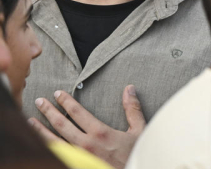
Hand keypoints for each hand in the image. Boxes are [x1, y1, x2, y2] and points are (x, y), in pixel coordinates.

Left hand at [29, 85, 144, 167]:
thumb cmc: (135, 154)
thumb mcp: (139, 130)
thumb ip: (133, 109)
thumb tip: (129, 89)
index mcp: (101, 133)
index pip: (77, 112)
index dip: (66, 101)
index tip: (58, 94)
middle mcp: (86, 144)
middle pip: (61, 124)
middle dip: (48, 111)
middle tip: (39, 101)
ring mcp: (79, 157)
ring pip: (53, 141)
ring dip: (40, 130)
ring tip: (30, 121)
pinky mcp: (77, 164)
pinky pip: (58, 155)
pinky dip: (46, 148)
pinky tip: (40, 143)